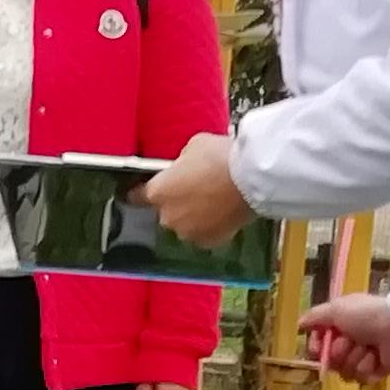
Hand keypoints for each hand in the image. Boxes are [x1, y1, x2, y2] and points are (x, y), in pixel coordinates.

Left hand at [135, 130, 251, 243]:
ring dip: (194, 216)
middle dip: (177, 202)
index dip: (141, 192)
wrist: (251, 179)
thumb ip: (181, 162)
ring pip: (186, 225)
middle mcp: (168, 217)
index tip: (143, 190)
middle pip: (166, 211)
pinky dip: (212, 226)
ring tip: (213, 200)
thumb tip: (184, 167)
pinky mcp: (210, 242)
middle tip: (197, 188)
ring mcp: (189, 232)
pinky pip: (205, 234)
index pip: (138, 196)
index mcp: (157, 192)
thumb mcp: (193, 147)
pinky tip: (223, 212)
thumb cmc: (220, 157)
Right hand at [302, 292, 389, 385]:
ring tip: (368, 349)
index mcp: (340, 325)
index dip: (316, 349)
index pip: (319, 345)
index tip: (319, 349)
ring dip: (355, 359)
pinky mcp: (377, 371)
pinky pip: (362, 378)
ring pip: (345, 371)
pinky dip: (368, 367)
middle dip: (340, 353)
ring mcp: (363, 357)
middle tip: (351, 342)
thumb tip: (300, 323)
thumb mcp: (336, 309)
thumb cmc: (366, 314)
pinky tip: (377, 358)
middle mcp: (350, 341)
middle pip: (331, 361)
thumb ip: (316, 317)